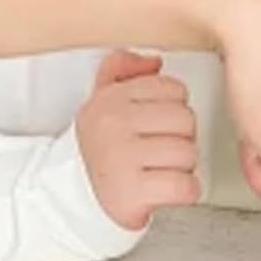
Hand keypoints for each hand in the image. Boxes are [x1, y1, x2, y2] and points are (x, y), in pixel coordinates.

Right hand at [76, 49, 199, 230]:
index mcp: (109, 99)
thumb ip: (123, 70)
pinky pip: (186, 186)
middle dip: (179, 139)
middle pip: (186, 120)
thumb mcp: (101, 102)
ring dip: (181, 168)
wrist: (72, 198)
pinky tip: (163, 190)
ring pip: (188, 154)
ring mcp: (121, 158)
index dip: (171, 111)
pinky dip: (183, 193)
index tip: (153, 126)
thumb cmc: (100, 150)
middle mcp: (112, 124)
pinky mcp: (132, 192)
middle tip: (156, 152)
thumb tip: (154, 61)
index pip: (173, 89)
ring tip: (157, 171)